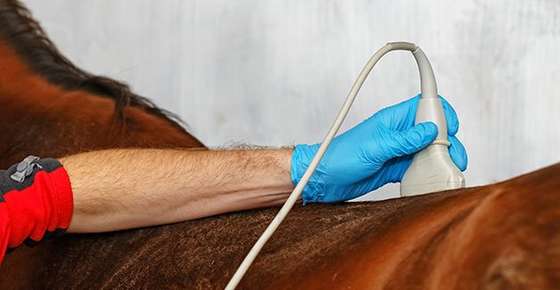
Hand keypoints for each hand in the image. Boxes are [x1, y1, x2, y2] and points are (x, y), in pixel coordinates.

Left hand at [291, 94, 466, 202]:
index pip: (424, 105)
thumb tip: (430, 130)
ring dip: (440, 160)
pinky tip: (431, 180)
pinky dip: (427, 175)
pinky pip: (418, 169)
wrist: (323, 179)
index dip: (442, 113)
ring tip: (447, 171)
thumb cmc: (340, 156)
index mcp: (393, 119)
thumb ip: (404, 140)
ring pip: (428, 152)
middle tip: (453, 158)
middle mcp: (398, 134)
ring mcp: (397, 152)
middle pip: (433, 131)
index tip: (451, 128)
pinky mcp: (394, 169)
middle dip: (448, 142)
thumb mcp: (374, 147)